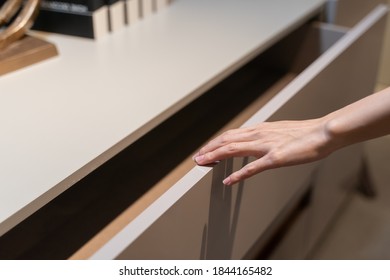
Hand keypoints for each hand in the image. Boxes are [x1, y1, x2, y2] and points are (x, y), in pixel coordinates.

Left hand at [194, 118, 333, 184]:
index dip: (216, 142)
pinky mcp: (275, 158)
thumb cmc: (305, 133)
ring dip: (215, 156)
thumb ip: (266, 136)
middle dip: (209, 149)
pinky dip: (238, 175)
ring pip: (233, 149)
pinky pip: (252, 168)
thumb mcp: (280, 131)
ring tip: (202, 164)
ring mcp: (265, 146)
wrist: (323, 132)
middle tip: (197, 158)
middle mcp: (259, 134)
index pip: (231, 135)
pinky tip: (228, 181)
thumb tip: (255, 141)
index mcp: (260, 129)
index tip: (206, 149)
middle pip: (226, 140)